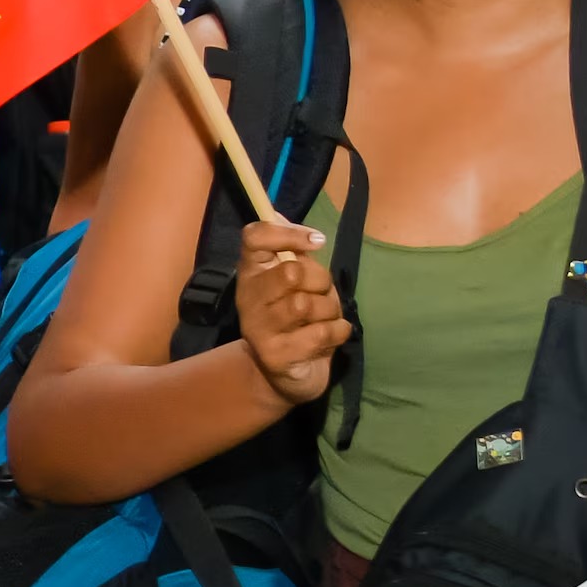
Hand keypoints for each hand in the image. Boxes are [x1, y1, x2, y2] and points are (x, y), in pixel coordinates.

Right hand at [231, 220, 351, 404]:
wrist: (284, 376)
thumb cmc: (294, 321)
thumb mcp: (292, 283)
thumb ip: (290, 251)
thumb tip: (275, 211)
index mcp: (251, 273)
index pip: (254, 237)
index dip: (287, 233)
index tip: (316, 242)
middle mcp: (249, 299)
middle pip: (292, 272)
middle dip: (321, 281)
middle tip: (322, 293)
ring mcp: (259, 329)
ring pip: (307, 304)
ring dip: (330, 310)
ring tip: (327, 319)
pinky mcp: (276, 356)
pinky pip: (321, 333)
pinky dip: (338, 332)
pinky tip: (331, 337)